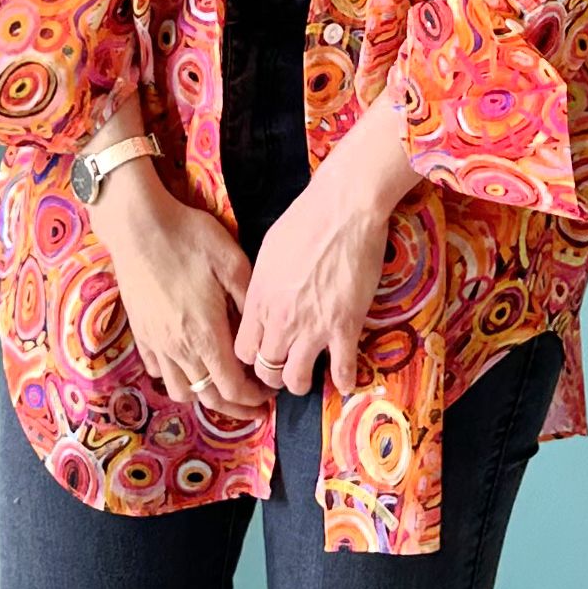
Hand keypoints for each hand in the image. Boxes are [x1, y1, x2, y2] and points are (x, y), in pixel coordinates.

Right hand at [98, 181, 277, 419]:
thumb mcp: (233, 262)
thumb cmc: (190, 239)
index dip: (253, 398)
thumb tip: (262, 330)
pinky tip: (190, 365)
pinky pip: (159, 371)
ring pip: (180, 391)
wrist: (138, 227)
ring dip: (205, 397)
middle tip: (254, 406)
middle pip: (207, 398)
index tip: (270, 394)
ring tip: (223, 387)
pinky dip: (178, 378)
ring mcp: (155, 343)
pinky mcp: (140, 333)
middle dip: (234, 409)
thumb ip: (250, 300)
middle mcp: (178, 348)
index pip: (232, 387)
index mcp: (206, 334)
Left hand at [233, 151, 393, 397]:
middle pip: (266, 370)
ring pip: (297, 378)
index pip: (242, 351)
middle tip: (284, 370)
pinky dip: (343, 379)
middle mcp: (280, 320)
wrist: (344, 206)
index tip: (262, 355)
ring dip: (302, 382)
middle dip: (273, 376)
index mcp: (259, 300)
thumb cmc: (305, 218)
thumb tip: (264, 298)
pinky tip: (345, 381)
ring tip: (309, 378)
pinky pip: (341, 369)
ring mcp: (313, 326)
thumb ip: (262, 284)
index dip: (251, 359)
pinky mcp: (345, 326)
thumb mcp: (269, 250)